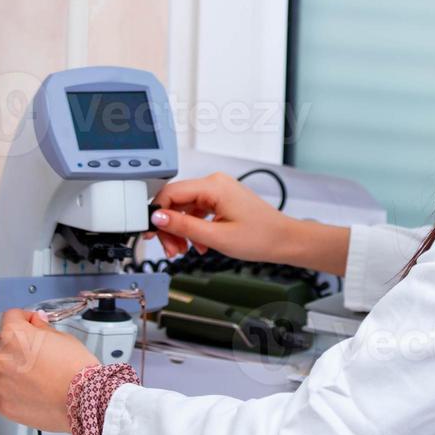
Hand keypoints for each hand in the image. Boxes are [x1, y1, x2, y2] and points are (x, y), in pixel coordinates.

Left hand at [0, 310, 97, 432]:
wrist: (84, 399)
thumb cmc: (78, 369)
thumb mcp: (64, 338)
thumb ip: (43, 329)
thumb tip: (36, 322)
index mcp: (15, 334)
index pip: (11, 316)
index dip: (24, 318)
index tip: (30, 323)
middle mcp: (2, 356)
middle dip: (14, 343)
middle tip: (32, 351)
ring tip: (14, 369)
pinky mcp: (2, 404)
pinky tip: (8, 388)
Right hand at [148, 172, 297, 261]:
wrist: (284, 240)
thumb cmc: (260, 237)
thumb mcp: (216, 236)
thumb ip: (183, 226)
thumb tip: (158, 217)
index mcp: (213, 186)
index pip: (171, 192)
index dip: (157, 213)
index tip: (151, 232)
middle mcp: (215, 183)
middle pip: (177, 201)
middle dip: (170, 227)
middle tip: (171, 249)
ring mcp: (219, 191)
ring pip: (186, 209)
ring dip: (181, 231)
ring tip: (184, 250)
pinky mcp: (222, 200)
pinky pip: (198, 212)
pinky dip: (194, 229)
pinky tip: (198, 245)